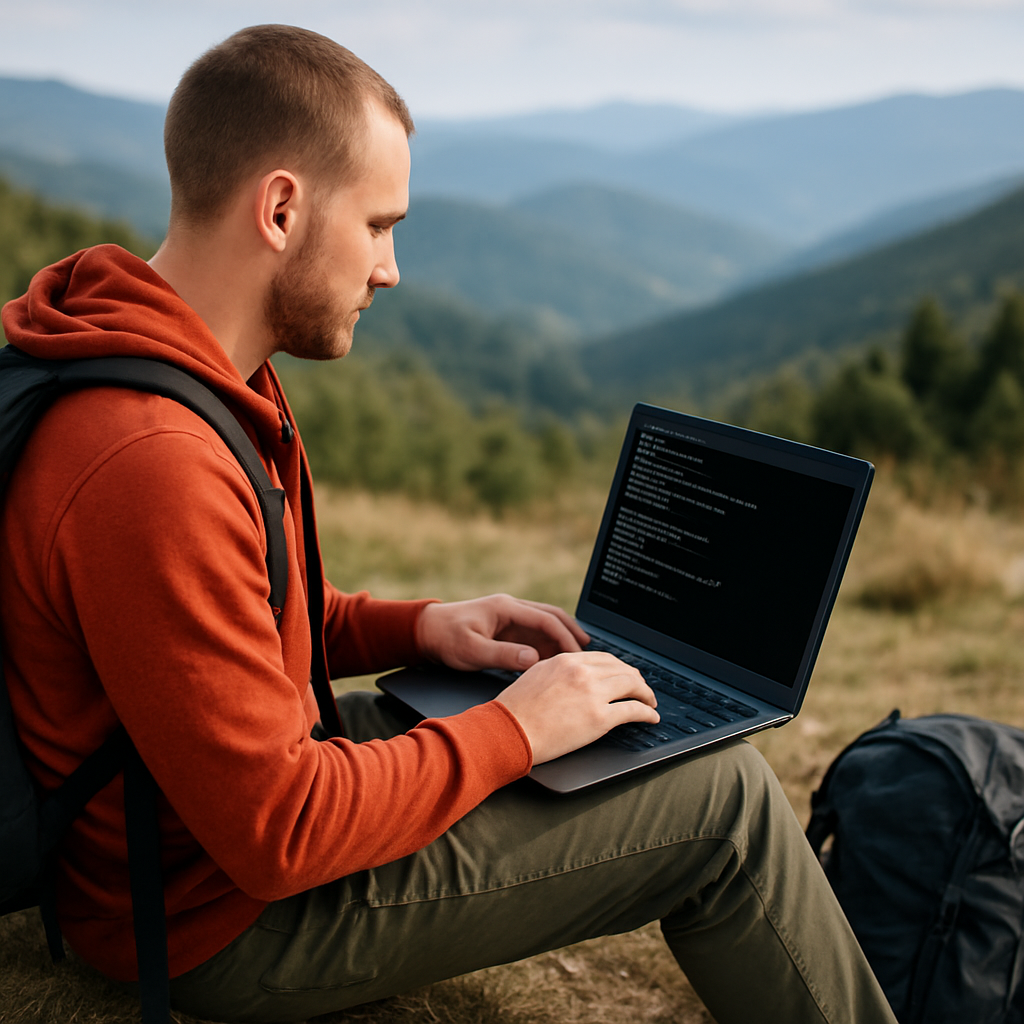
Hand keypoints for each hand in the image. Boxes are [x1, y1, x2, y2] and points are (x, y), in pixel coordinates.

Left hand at [415, 593, 589, 671]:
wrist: (424, 631)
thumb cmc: (445, 638)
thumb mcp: (472, 650)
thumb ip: (503, 655)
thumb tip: (534, 660)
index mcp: (506, 608)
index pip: (546, 619)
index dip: (565, 637)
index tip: (578, 655)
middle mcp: (511, 609)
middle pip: (551, 617)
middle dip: (571, 633)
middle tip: (589, 652)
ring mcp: (509, 618)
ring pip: (544, 625)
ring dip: (561, 639)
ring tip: (578, 658)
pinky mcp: (505, 628)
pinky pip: (533, 634)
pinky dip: (547, 645)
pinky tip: (555, 660)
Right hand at [497, 652, 658, 763]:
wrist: (507, 731)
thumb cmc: (514, 710)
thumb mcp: (535, 676)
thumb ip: (558, 671)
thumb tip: (573, 676)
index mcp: (566, 660)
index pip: (604, 658)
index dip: (619, 668)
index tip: (624, 677)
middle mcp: (582, 672)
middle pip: (622, 669)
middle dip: (636, 680)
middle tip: (642, 690)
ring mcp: (592, 693)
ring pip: (632, 686)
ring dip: (646, 694)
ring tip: (649, 703)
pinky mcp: (599, 718)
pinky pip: (633, 711)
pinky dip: (647, 713)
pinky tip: (650, 717)